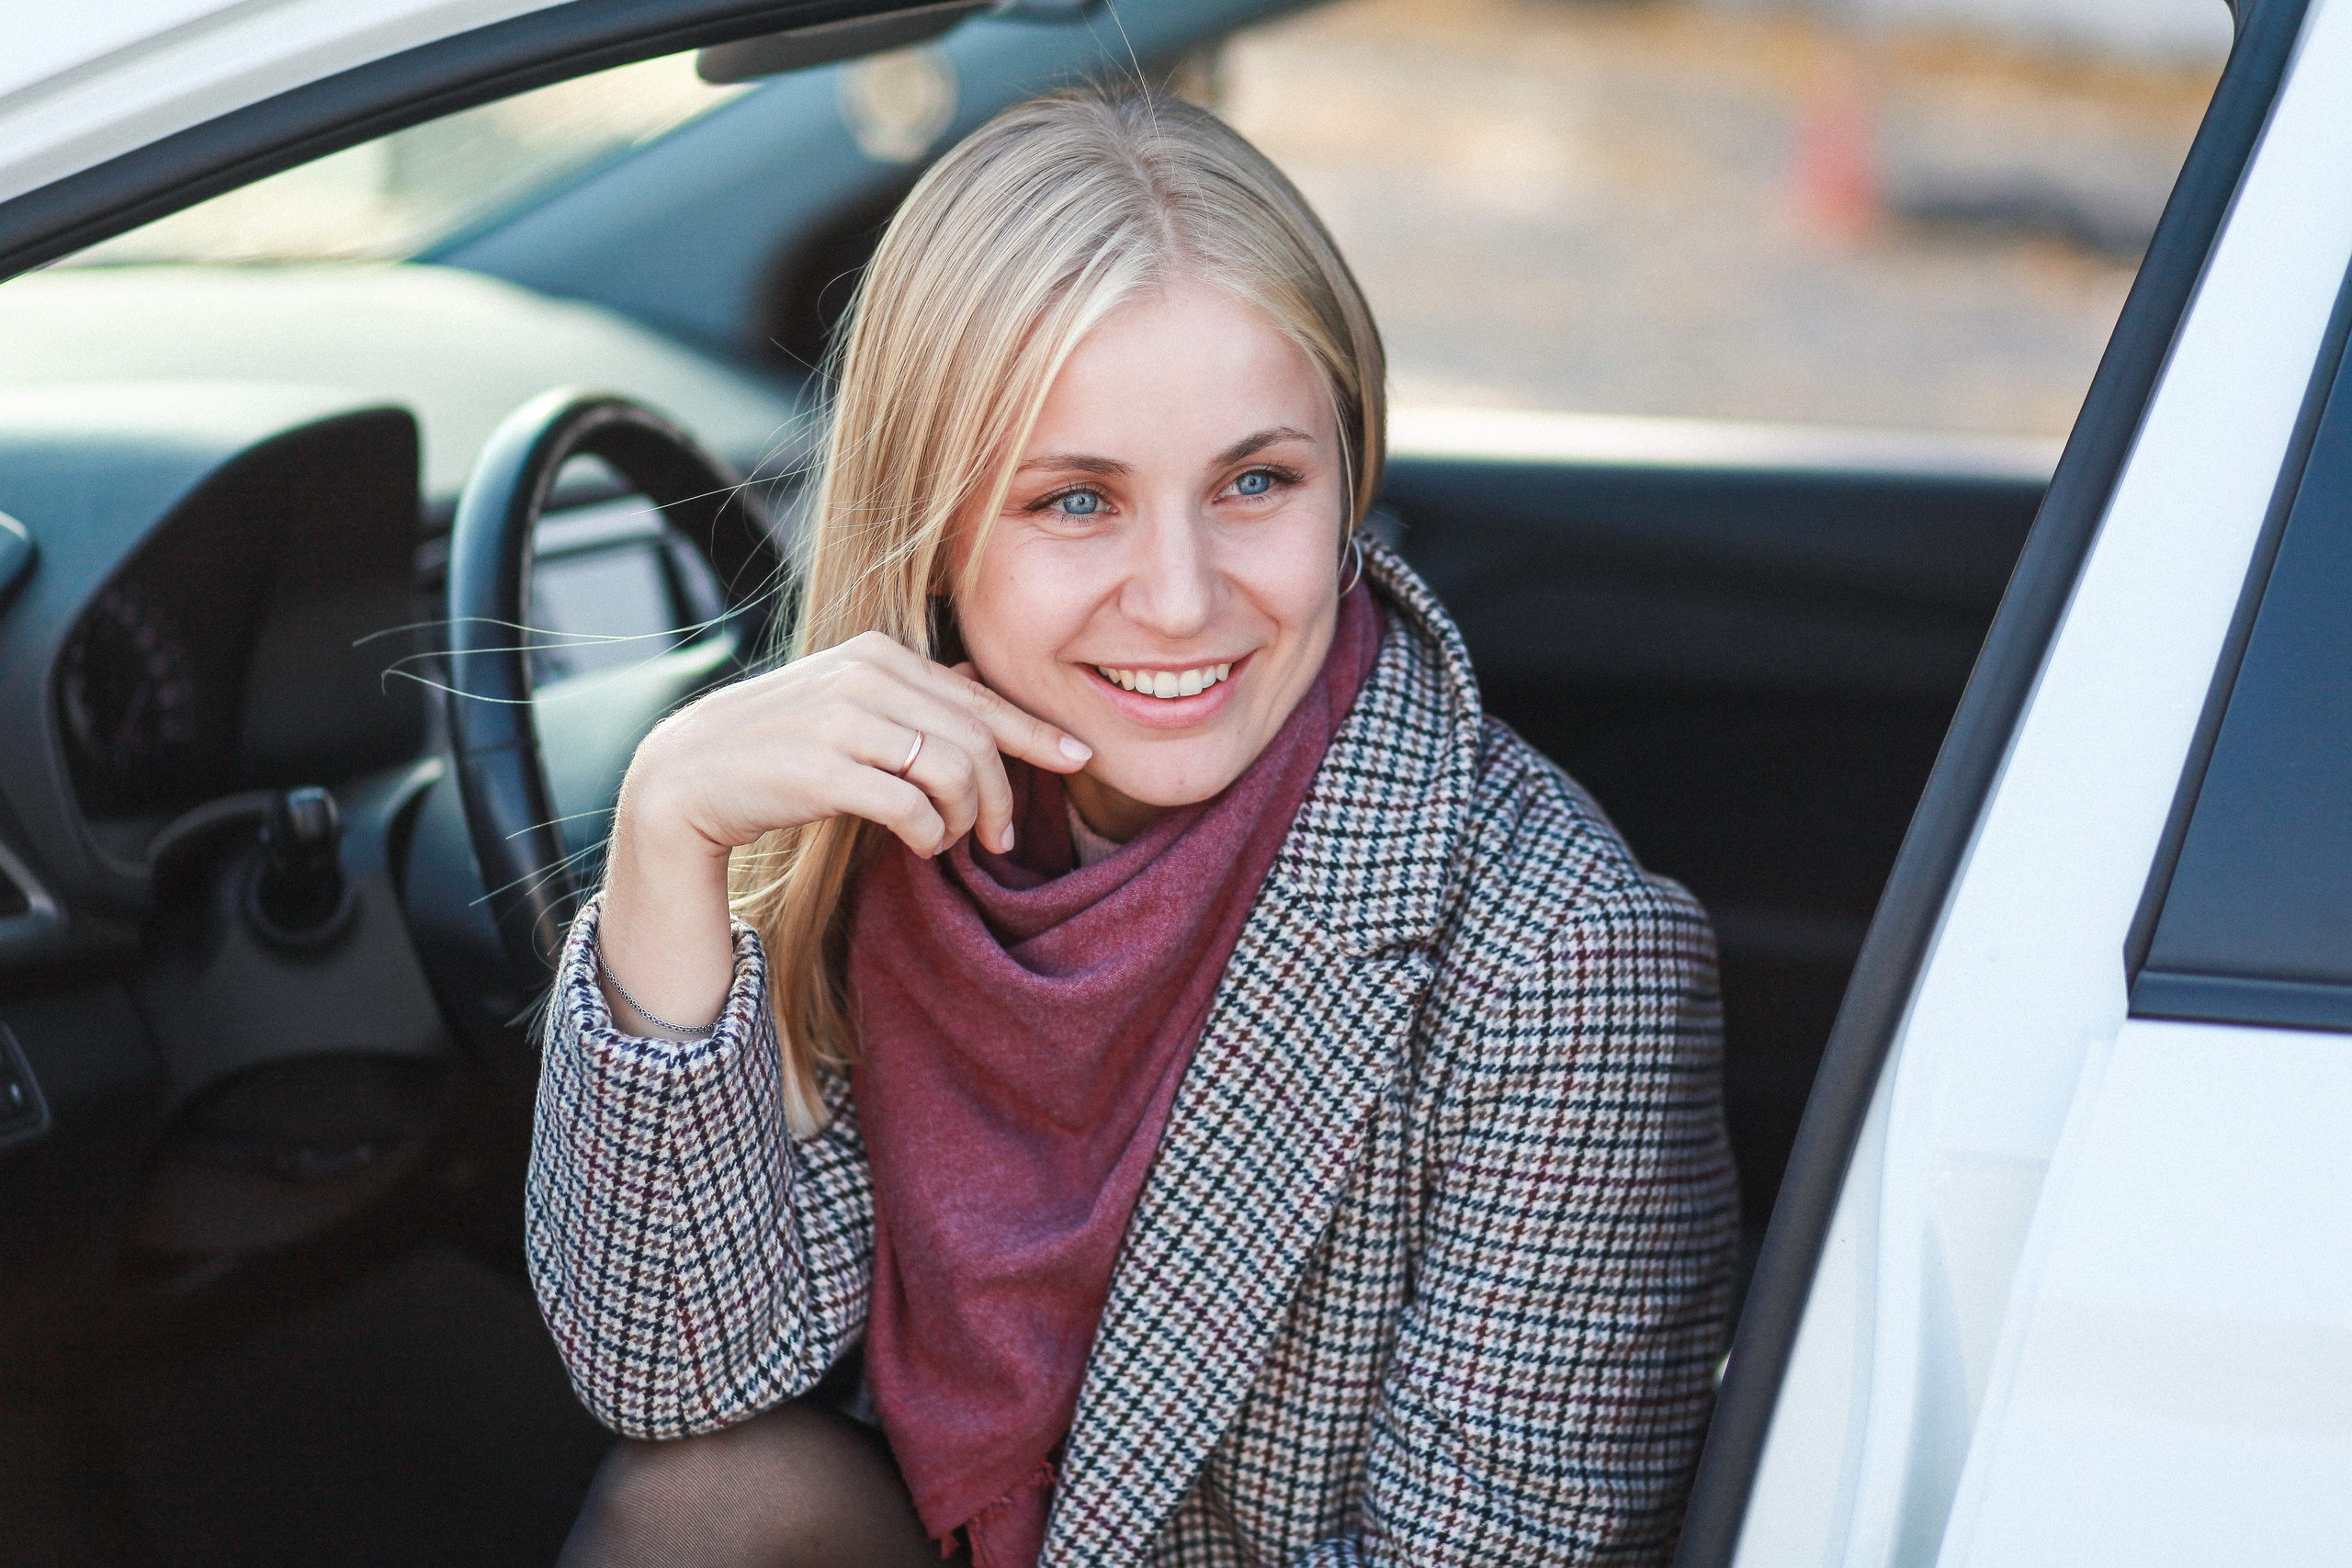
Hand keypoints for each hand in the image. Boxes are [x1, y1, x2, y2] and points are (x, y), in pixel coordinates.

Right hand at [593, 633, 1091, 1033]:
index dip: (1034, 732)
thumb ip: (910, 696)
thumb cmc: (779, 748)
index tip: (1077, 759)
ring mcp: (843, 720)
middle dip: (1004, 793)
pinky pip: (913, 807)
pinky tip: (921, 843)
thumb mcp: (847, 705)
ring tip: (950, 840)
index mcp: (878, 653)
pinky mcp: (825, 770)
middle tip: (1001, 836)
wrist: (687, 778)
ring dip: (966, 819)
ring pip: (954, 771)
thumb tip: (979, 683)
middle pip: (977, 737)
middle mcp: (864, 676)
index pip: (978, 695)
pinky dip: (930, 833)